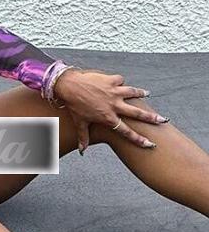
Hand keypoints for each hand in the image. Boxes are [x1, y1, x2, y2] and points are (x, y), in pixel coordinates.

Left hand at [53, 68, 169, 151]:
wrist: (69, 86)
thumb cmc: (74, 105)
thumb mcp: (80, 123)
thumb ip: (83, 137)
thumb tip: (82, 151)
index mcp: (108, 118)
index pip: (126, 132)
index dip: (138, 139)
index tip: (150, 144)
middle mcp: (114, 105)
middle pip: (137, 113)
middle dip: (151, 118)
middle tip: (163, 120)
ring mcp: (114, 92)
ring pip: (133, 93)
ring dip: (141, 93)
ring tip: (148, 94)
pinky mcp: (111, 80)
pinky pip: (120, 80)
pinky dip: (121, 82)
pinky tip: (120, 82)